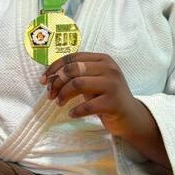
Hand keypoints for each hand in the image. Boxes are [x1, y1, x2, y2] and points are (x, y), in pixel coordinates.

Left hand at [40, 53, 169, 166]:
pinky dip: (75, 110)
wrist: (131, 117)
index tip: (43, 80)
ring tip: (58, 103)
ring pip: (77, 84)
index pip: (72, 57)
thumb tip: (49, 76)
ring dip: (63, 95)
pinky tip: (72, 114)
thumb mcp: (93, 80)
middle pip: (73, 69)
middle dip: (57, 82)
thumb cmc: (106, 96)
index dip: (54, 68)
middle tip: (50, 94)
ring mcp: (112, 84)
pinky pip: (87, 105)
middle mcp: (109, 68)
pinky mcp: (113, 102)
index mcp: (102, 59)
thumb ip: (77, 74)